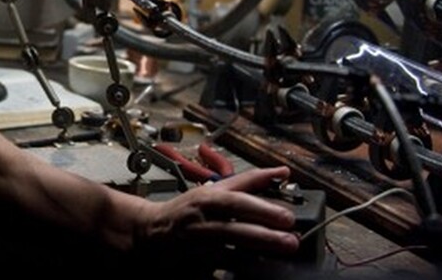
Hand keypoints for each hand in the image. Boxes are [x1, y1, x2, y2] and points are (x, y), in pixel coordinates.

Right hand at [131, 166, 299, 267]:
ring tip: (280, 262)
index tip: (286, 216)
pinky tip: (256, 275)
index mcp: (206, 200)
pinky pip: (217, 274)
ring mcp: (196, 248)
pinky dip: (235, 275)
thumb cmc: (186, 210)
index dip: (260, 209)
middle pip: (233, 230)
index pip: (234, 202)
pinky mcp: (194, 269)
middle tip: (291, 241)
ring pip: (227, 255)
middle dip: (263, 236)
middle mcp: (201, 224)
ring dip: (255, 259)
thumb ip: (249, 181)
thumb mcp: (213, 189)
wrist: (151, 232)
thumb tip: (282, 171)